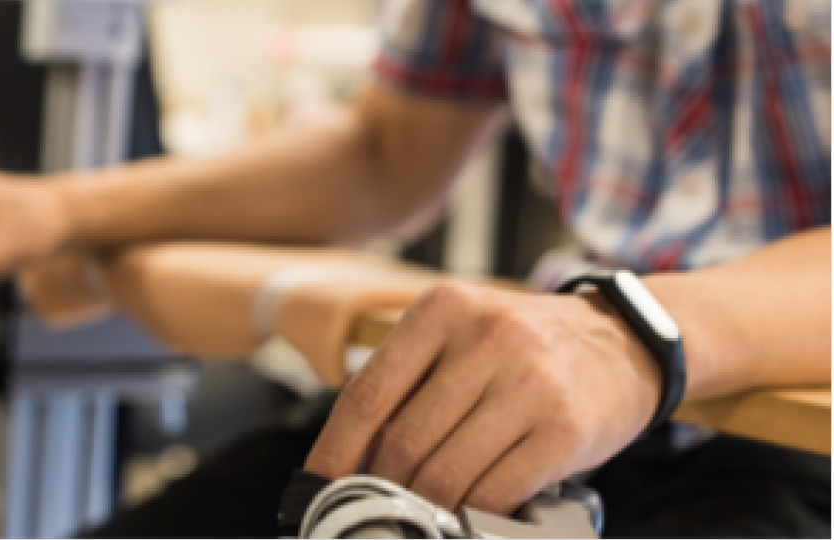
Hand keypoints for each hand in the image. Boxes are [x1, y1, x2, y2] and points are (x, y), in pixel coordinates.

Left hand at [305, 281, 661, 515]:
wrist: (625, 343)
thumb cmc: (528, 347)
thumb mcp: (463, 334)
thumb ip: (410, 380)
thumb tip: (352, 455)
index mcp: (443, 309)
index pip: (368, 392)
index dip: (336, 449)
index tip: (319, 483)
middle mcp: (485, 337)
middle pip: (403, 440)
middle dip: (382, 486)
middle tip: (376, 506)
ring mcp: (528, 382)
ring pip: (445, 473)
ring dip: (424, 507)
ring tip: (419, 515)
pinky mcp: (564, 428)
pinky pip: (495, 491)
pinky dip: (471, 515)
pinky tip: (466, 516)